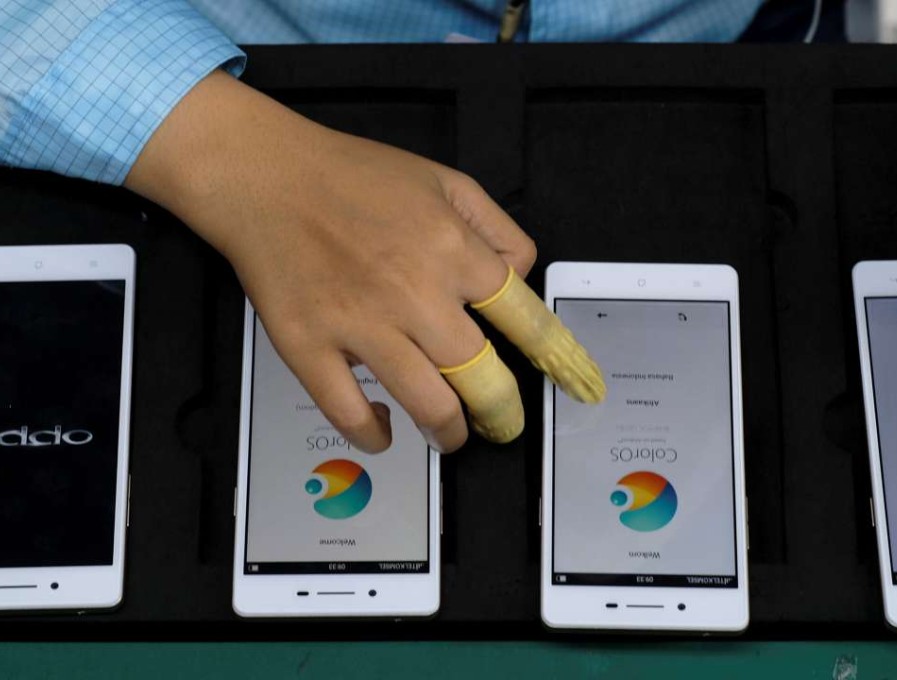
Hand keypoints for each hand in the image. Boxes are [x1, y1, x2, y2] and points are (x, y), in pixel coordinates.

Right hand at [125, 70, 603, 452]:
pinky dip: (373, 434)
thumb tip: (518, 280)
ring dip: (450, 433)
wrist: (265, 175)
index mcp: (452, 250)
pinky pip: (349, 413)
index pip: (525, 319)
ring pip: (429, 405)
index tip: (572, 383)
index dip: (557, 359)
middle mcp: (415, 293)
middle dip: (503, 413)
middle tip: (503, 424)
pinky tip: (383, 431)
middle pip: (483, 377)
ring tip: (452, 436)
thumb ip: (496, 228)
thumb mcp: (446, 180)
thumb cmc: (354, 175)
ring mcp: (360, 325)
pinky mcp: (309, 347)